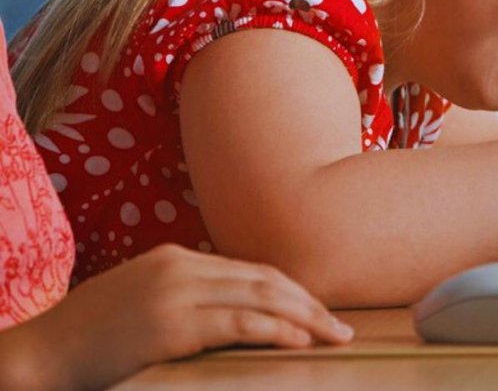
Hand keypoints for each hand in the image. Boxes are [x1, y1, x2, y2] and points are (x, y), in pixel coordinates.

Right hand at [9, 244, 350, 388]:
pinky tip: (299, 341)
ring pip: (260, 298)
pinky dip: (275, 330)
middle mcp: (181, 267)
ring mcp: (175, 292)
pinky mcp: (170, 324)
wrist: (40, 356)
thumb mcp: (142, 302)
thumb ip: (187, 299)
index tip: (320, 312)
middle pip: (265, 280)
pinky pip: (238, 323)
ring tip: (333, 336)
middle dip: (309, 303)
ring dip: (304, 318)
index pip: (252, 271)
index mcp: (177, 258)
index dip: (293, 291)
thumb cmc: (89, 339)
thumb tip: (238, 316)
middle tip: (342, 327)